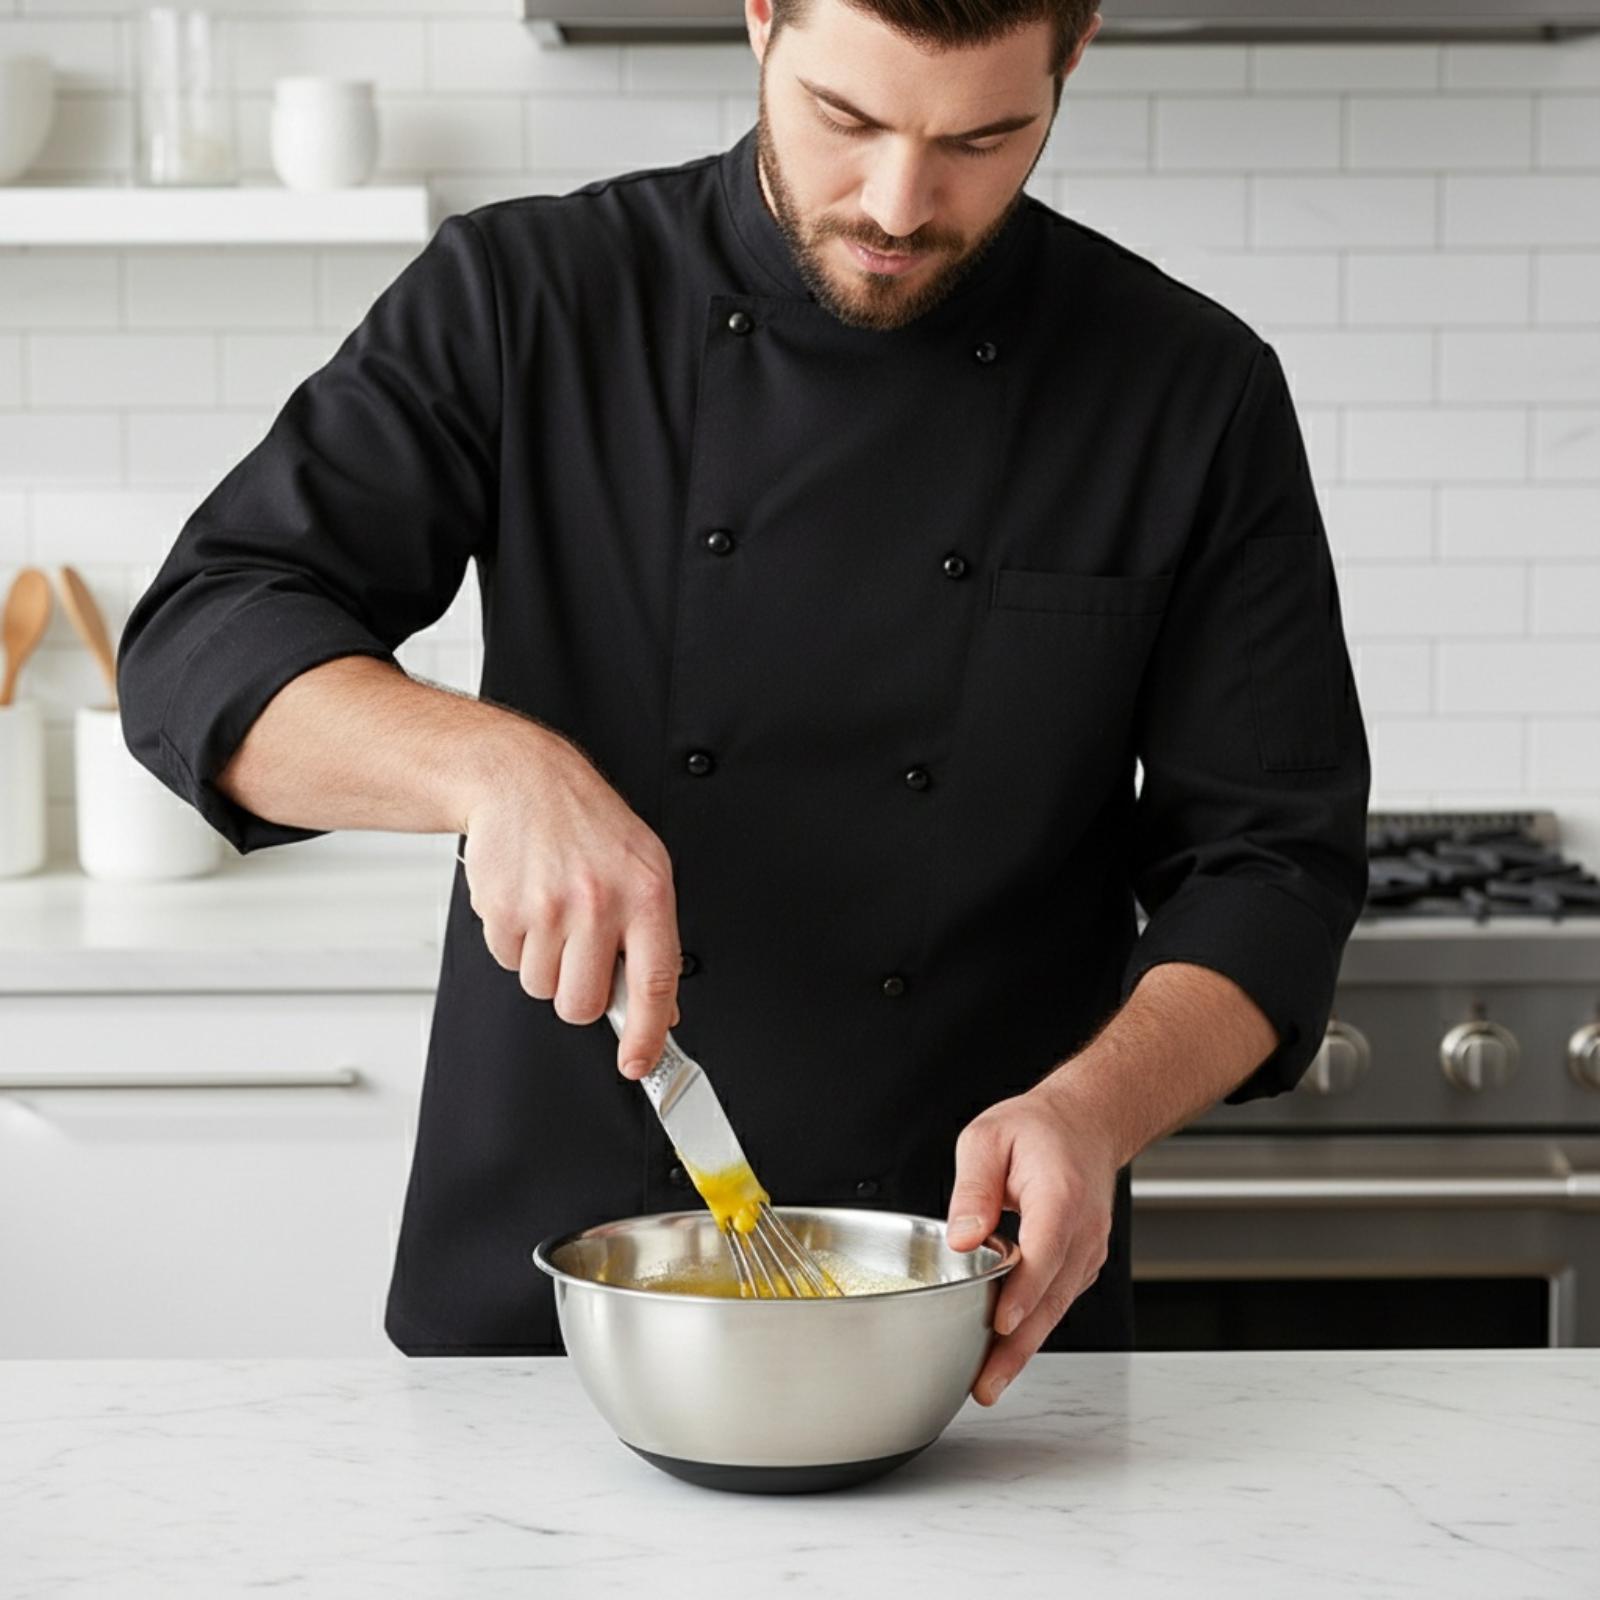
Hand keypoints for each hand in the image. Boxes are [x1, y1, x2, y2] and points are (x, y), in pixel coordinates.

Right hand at [460, 724, 681, 1076]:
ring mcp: (549, 908)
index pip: (656, 984)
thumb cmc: (587, 824)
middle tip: (580, 956)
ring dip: (545, 963)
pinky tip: (528, 902)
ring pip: (542, 987)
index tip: (639, 1064)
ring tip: (554, 913)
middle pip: (583, 1004)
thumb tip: (664, 1006)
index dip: (648, 1036)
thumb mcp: (644, 868)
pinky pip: (508, 962)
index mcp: (647, 893)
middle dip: (579, 994)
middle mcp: (600, 902)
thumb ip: (655, 940)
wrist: (522, 779)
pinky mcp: (503, 910)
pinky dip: (515, 943)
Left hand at [945, 1084, 1118, 1405]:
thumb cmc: (1037, 1130)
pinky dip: (1033, 1327)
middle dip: (1018, 1345)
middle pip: (1052, 1296)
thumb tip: (962, 1236)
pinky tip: (1006, 1351)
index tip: (1001, 1323)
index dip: (1023, 1292)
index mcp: (1060, 1195)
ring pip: (1056, 1307)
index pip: (1045, 1251)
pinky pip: (1057, 1300)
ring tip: (989, 1382)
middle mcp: (1082, 1230)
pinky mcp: (1081, 1264)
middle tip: (986, 1384)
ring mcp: (1087, 1251)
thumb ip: (974, 1187)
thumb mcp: (989, 1138)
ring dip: (1024, 1347)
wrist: (1086, 1124)